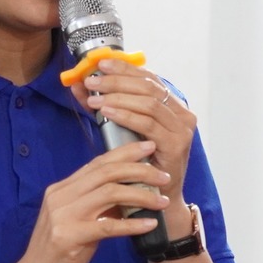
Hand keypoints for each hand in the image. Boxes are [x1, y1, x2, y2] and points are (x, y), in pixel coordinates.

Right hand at [0, 139, 171, 262]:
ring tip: (163, 201)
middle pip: (106, 173)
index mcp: (62, 189)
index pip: (97, 163)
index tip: (148, 146)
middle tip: (164, 176)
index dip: (125, 153)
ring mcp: (63, 216)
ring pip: (109, 193)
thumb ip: (100, 206)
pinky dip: (132, 223)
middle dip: (139, 170)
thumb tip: (132, 192)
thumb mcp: (80, 222)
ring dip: (141, 195)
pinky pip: (108, 226)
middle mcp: (60, 196)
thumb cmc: (60, 253)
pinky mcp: (69, 237)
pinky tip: (150, 224)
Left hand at [78, 60, 197, 206]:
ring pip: (148, 102)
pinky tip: (106, 112)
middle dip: (117, 81)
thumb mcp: (121, 129)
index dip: (125, 68)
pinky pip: (148, 123)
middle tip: (92, 80)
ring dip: (118, 96)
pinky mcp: (176, 144)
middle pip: (149, 87)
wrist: (156, 199)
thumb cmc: (139, 164)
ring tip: (95, 97)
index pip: (150, 79)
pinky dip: (125, 115)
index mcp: (173, 106)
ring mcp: (182, 129)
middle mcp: (182, 114)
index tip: (101, 63)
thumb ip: (105, 105)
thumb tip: (79, 85)